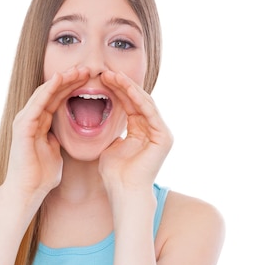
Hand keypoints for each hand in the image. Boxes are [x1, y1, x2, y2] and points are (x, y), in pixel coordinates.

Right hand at [4, 67, 89, 204]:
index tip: (89, 79)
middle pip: (51, 92)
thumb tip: (64, 135)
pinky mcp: (23, 126)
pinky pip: (37, 103)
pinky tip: (59, 80)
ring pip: (44, 93)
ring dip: (61, 80)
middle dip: (69, 79)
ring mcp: (25, 121)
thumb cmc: (41, 176)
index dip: (72, 87)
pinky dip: (48, 90)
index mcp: (40, 123)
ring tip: (77, 70)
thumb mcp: (55, 152)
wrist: (28, 191)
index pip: (57, 99)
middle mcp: (30, 118)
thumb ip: (57, 140)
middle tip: (86, 68)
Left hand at [98, 71, 172, 192]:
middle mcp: (154, 130)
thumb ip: (111, 134)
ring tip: (112, 76)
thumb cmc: (115, 175)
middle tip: (105, 72)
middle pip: (137, 100)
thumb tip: (102, 123)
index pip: (129, 105)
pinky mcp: (164, 136)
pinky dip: (137, 98)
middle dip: (121, 85)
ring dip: (128, 88)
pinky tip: (125, 87)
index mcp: (141, 131)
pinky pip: (150, 111)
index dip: (115, 91)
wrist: (124, 191)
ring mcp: (161, 133)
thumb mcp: (109, 147)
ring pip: (144, 102)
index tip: (100, 80)